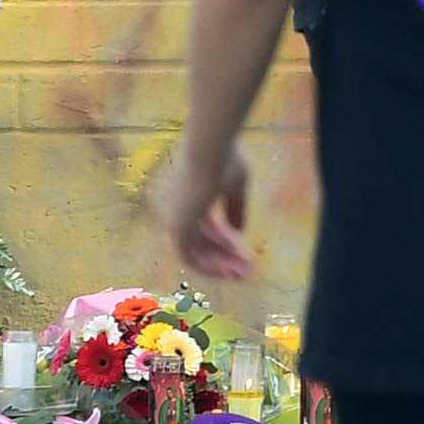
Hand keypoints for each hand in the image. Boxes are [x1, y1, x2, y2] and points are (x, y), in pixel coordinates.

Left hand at [158, 139, 256, 282]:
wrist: (211, 149)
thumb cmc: (225, 159)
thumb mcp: (236, 185)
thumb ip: (235, 208)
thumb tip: (238, 232)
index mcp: (191, 197)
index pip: (206, 227)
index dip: (226, 241)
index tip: (244, 252)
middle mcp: (180, 211)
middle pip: (202, 242)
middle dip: (225, 258)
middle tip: (246, 270)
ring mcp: (177, 219)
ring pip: (197, 253)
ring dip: (220, 267)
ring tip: (243, 274)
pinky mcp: (178, 227)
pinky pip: (191, 258)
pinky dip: (209, 267)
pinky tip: (229, 272)